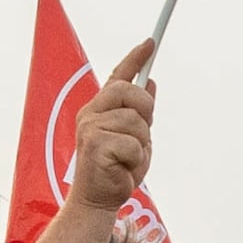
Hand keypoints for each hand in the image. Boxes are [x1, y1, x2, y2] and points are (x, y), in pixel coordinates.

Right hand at [66, 42, 154, 216]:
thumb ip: (140, 112)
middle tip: (141, 134)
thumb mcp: (134, 137)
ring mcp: (91, 128)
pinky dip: (136, 159)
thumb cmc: (116, 170)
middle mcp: (92, 114)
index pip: (117, 77)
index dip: (135, 59)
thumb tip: (151, 83)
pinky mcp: (96, 144)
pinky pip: (133, 144)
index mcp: (100, 110)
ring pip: (137, 121)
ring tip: (128, 159)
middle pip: (131, 92)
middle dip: (145, 112)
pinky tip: (123, 168)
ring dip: (141, 144)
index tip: (151, 42)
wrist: (98, 200)